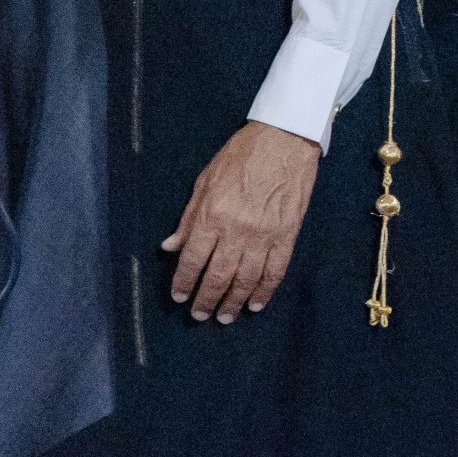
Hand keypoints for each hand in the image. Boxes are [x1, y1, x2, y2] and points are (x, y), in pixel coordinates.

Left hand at [162, 121, 319, 323]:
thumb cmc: (241, 155)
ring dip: (233, 303)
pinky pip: (275, 271)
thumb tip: (170, 247)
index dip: (183, 283)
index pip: (192, 260)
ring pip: (245, 280)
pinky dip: (265, 292)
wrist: (284, 139)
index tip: (178, 297)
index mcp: (212, 216)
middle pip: (218, 277)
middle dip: (206, 300)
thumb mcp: (205, 181)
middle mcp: (236, 231)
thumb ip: (188, 218)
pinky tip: (256, 304)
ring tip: (225, 317)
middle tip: (199, 315)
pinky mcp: (287, 235)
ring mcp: (264, 236)